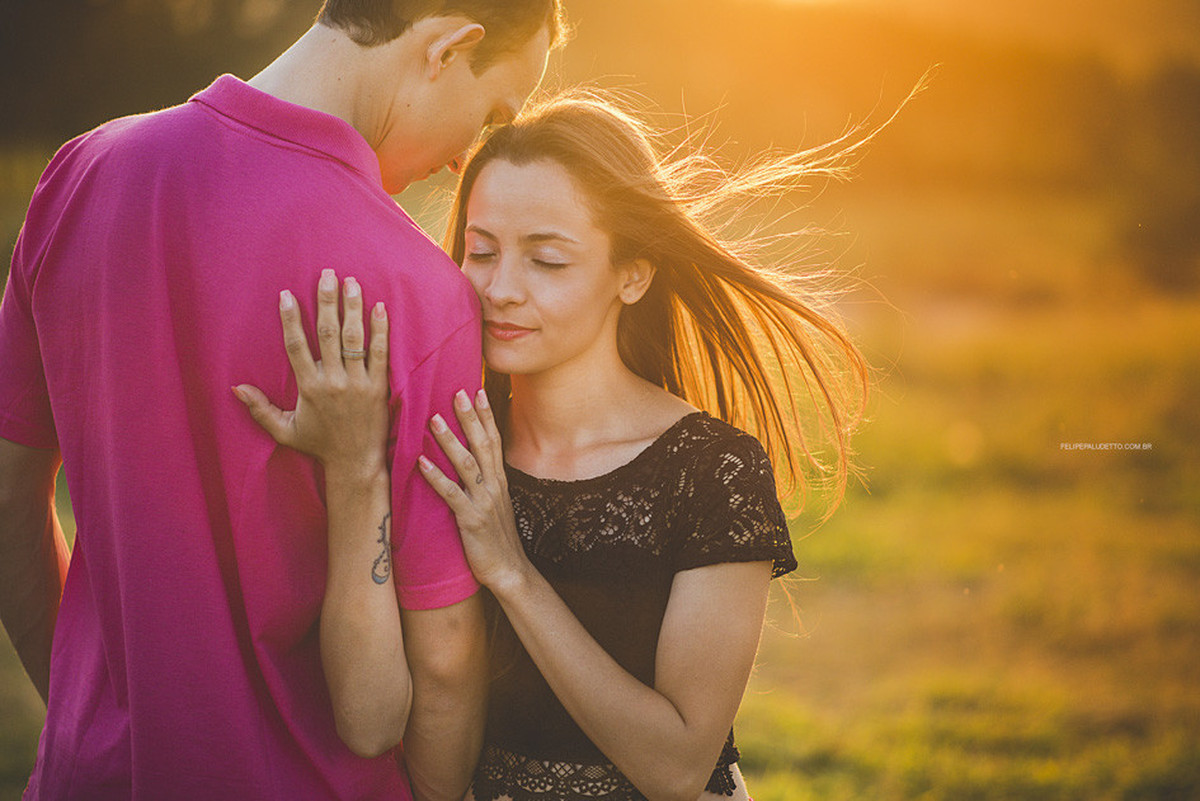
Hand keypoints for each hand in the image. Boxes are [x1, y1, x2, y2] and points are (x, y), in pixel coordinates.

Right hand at [234, 269, 389, 475]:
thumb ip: (260, 408)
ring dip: (353, 308)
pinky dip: (381, 330)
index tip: (286, 295)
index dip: (290, 319)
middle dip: (326, 301)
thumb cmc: (319, 445)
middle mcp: (332, 382)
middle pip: (327, 334)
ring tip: (352, 282)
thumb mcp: (284, 431)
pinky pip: (380, 354)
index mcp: (309, 388)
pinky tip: (380, 307)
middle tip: (326, 274)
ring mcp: (357, 383)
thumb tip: (236, 388)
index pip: (296, 346)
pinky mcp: (379, 387)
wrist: (355, 463)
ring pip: (354, 339)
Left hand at [418, 390, 529, 591]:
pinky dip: (436, 477)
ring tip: (434, 419)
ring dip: (449, 441)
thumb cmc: (497, 539)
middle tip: (458, 392)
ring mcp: (483, 502)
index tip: (477, 391)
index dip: (486, 416)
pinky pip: (452, 495)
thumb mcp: (495, 505)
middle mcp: (494, 486)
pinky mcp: (471, 520)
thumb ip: (484, 483)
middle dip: (470, 418)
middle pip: (482, 445)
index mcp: (499, 481)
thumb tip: (470, 462)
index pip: (494, 441)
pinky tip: (422, 463)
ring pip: (466, 464)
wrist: (510, 571)